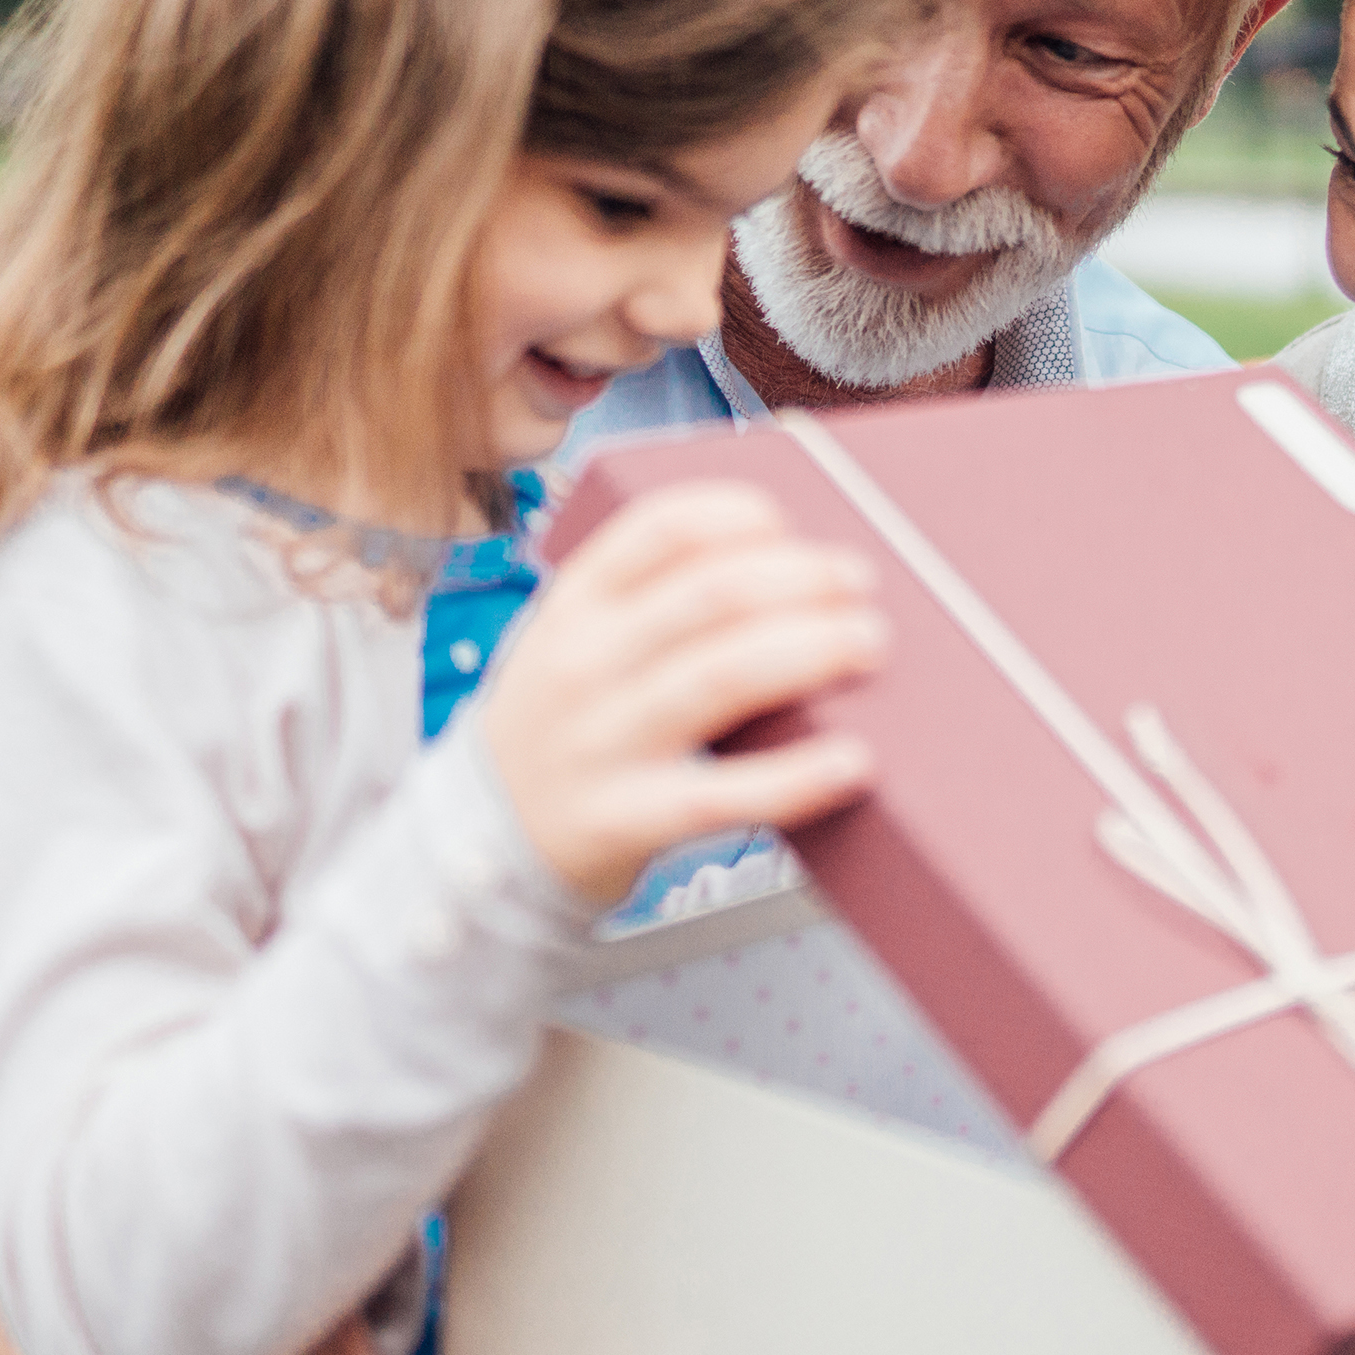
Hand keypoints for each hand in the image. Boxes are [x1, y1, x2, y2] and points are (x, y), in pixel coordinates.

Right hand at [484, 480, 886, 905]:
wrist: (484, 839)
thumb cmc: (566, 723)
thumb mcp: (578, 641)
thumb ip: (654, 602)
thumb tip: (795, 570)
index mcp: (575, 602)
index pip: (661, 527)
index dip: (740, 514)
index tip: (791, 525)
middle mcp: (583, 662)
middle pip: (712, 594)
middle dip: (803, 579)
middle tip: (861, 585)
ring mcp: (602, 742)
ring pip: (722, 677)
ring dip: (812, 650)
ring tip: (870, 643)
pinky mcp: (627, 818)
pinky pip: (723, 794)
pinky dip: (797, 776)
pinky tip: (853, 760)